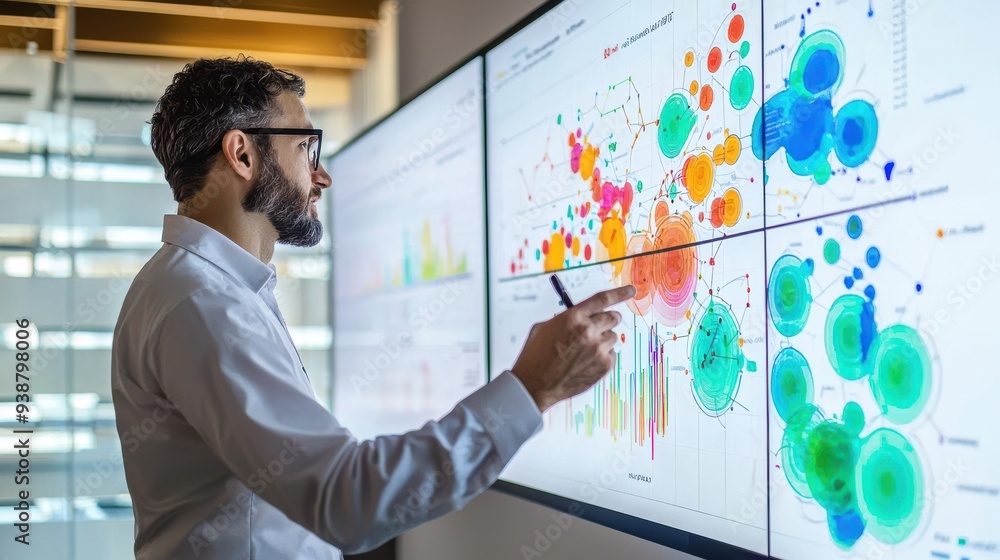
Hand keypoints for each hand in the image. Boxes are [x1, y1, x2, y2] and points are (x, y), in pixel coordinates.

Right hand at [511, 285, 635, 412]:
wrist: (535, 385)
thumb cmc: (536, 355)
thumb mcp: (545, 327)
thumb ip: (567, 317)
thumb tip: (583, 313)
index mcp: (573, 317)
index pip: (603, 299)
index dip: (620, 293)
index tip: (631, 290)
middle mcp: (588, 330)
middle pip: (613, 317)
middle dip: (609, 319)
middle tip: (600, 326)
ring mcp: (598, 349)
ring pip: (613, 336)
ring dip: (602, 339)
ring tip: (583, 350)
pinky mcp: (604, 365)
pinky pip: (611, 354)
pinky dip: (602, 356)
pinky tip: (585, 362)